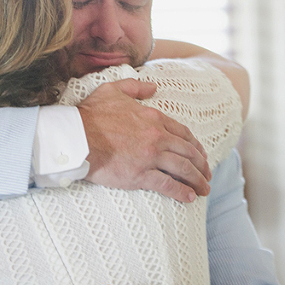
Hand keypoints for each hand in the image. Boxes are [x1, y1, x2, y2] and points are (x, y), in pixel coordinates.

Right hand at [78, 78, 211, 202]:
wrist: (77, 136)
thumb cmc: (91, 114)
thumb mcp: (113, 90)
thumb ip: (135, 87)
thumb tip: (153, 87)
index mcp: (153, 117)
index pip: (182, 132)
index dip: (195, 145)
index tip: (200, 154)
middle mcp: (156, 137)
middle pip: (188, 152)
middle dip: (201, 165)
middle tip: (207, 175)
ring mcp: (150, 156)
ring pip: (183, 169)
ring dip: (197, 180)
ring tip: (204, 190)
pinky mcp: (140, 175)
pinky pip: (167, 185)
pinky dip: (180, 192)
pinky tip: (188, 198)